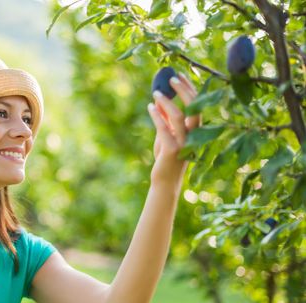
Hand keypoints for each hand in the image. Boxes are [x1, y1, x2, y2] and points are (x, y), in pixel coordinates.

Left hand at [147, 73, 201, 189]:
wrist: (164, 181)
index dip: (190, 89)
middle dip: (183, 91)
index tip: (180, 76)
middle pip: (194, 108)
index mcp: (196, 131)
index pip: (198, 105)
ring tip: (156, 92)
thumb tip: (160, 99)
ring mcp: (184, 143)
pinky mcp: (172, 150)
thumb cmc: (166, 157)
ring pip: (179, 117)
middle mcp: (194, 136)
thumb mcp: (167, 135)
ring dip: (167, 102)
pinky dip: (157, 116)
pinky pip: (164, 128)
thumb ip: (165, 119)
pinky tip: (150, 107)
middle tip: (171, 78)